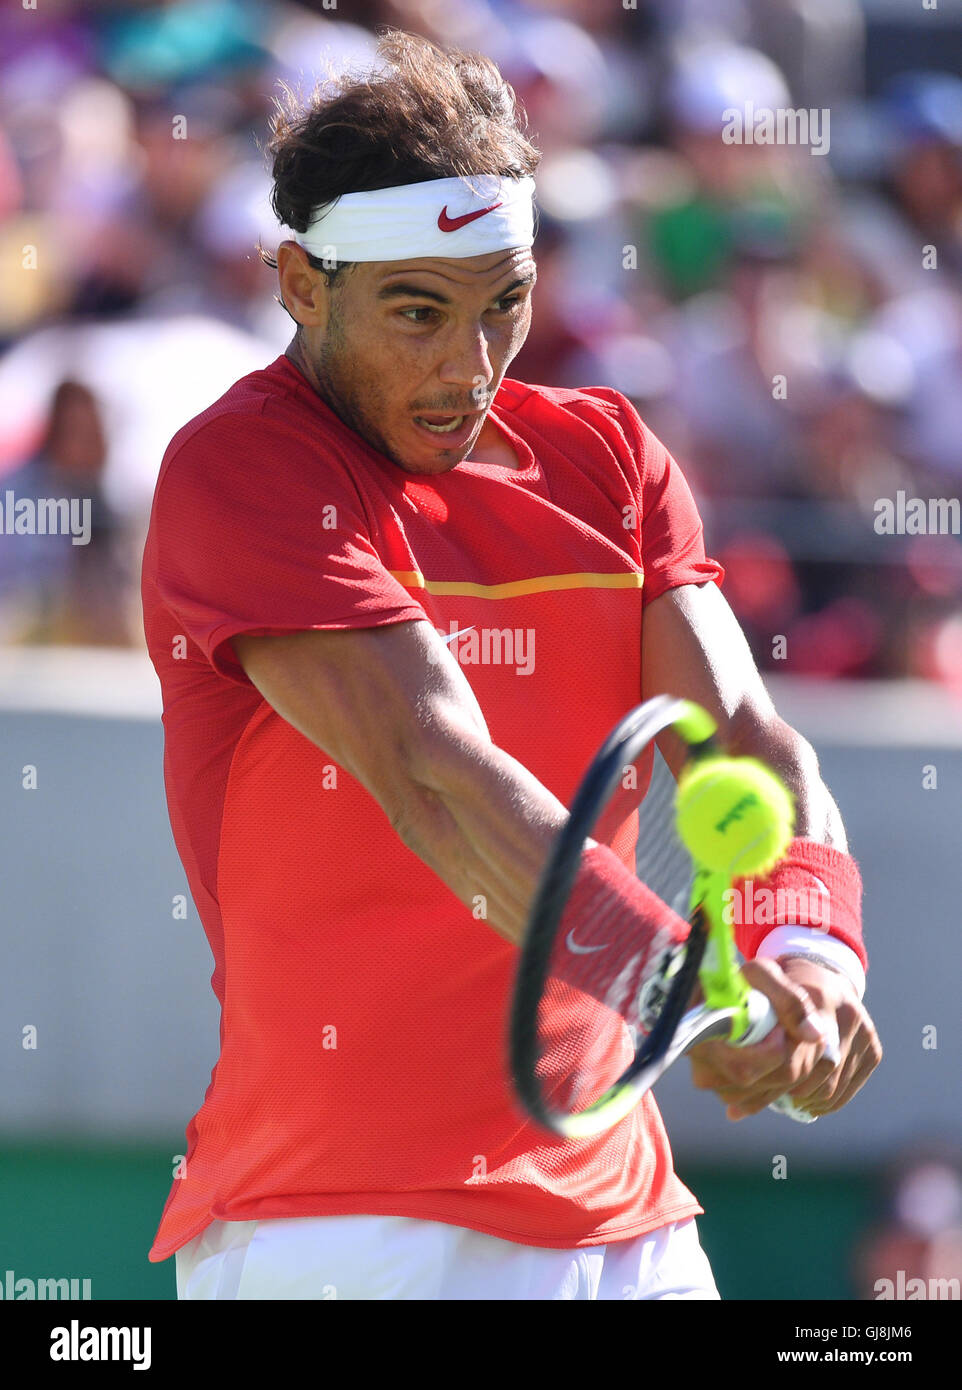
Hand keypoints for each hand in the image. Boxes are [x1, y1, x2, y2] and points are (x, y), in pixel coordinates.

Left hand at [687, 956, 880, 1121]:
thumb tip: (791, 1041)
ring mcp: (863, 1036)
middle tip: (744, 1104)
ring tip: (767, 1100)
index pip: (793, 1056)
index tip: (740, 1090)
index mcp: (817, 998)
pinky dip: (820, 1102)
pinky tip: (799, 1100)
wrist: (823, 970)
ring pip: (828, 1089)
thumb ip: (765, 1002)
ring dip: (797, 1101)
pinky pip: (844, 1091)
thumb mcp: (761, 976)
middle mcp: (847, 1017)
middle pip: (809, 1076)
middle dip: (776, 1092)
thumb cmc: (782, 977)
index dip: (765, 1077)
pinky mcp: (873, 1051)